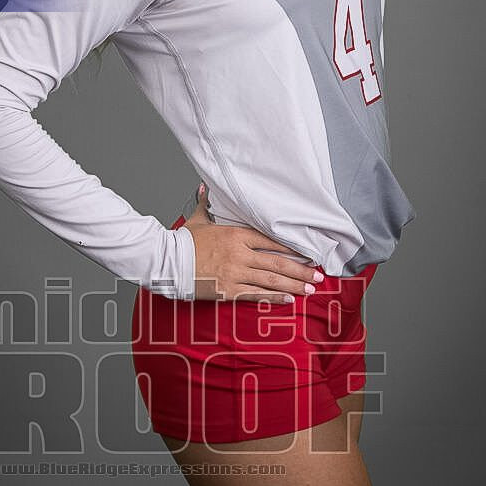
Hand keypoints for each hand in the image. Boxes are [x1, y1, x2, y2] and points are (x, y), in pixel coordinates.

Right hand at [184, 183, 324, 301]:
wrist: (167, 261)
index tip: (307, 252)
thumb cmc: (182, 241)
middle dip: (301, 269)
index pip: (271, 240)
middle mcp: (240, 254)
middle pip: (277, 262)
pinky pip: (256, 294)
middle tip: (318, 275)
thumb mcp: (197, 219)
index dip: (292, 247)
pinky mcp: (228, 290)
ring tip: (310, 289)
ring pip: (271, 280)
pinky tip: (289, 298)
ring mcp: (235, 273)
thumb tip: (205, 187)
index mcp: (235, 235)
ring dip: (294, 284)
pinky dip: (274, 297)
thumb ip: (206, 204)